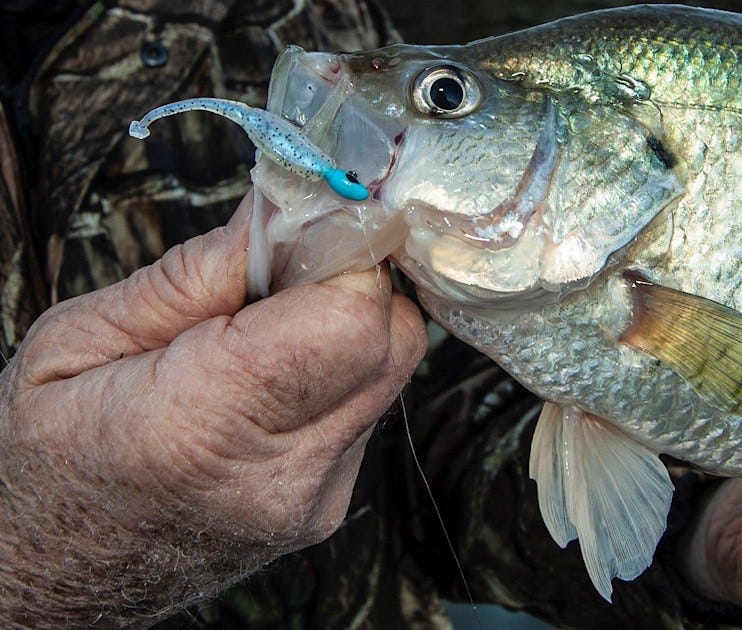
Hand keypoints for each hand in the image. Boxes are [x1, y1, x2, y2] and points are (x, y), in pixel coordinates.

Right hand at [0, 192, 425, 625]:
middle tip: (281, 264)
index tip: (307, 217)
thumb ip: (196, 274)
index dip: (341, 251)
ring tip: (258, 328)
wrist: (48, 574)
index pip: (352, 317)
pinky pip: (368, 406)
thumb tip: (287, 203)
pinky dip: (334, 370)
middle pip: (391, 339)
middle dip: (352, 278)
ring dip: (344, 323)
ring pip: (390, 370)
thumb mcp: (79, 341)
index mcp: (205, 427)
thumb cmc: (42, 462)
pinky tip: (269, 376)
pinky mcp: (330, 507)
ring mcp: (315, 498)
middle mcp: (283, 474)